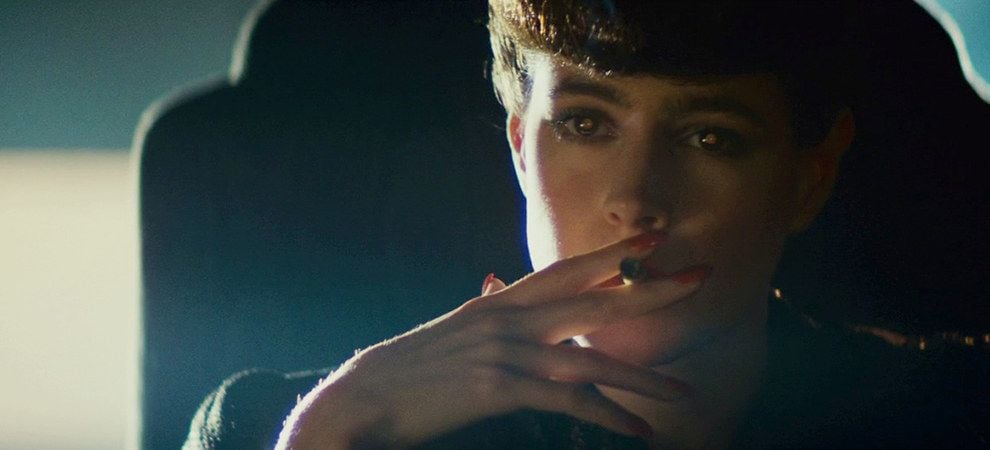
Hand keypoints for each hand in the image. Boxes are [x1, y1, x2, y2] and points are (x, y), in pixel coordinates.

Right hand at [275, 234, 701, 448]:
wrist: (361, 397)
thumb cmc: (408, 371)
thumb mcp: (453, 332)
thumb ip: (487, 310)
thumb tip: (499, 287)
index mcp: (498, 303)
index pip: (564, 270)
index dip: (612, 255)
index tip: (653, 241)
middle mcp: (506, 317)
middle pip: (592, 298)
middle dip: (650, 288)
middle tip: (699, 276)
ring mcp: (503, 351)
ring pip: (588, 355)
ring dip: (641, 374)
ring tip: (683, 391)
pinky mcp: (497, 388)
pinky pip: (566, 400)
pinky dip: (606, 414)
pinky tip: (637, 427)